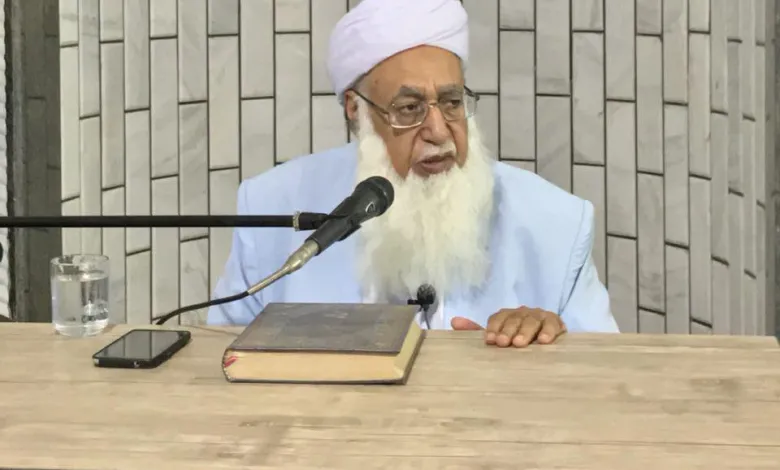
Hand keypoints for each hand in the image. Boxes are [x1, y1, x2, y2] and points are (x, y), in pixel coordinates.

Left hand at [451, 307, 566, 347]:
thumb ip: (476, 331)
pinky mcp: (556, 322)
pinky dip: (549, 331)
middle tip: (503, 343)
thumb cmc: (517, 342)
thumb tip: (454, 321)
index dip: (493, 327)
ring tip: (519, 343)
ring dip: (525, 332)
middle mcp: (523, 313)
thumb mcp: (498, 338)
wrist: (548, 344)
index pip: (498, 317)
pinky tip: (544, 341)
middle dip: (507, 330)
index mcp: (507, 315)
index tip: (489, 340)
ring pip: (531, 321)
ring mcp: (539, 316)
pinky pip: (552, 324)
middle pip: (514, 319)